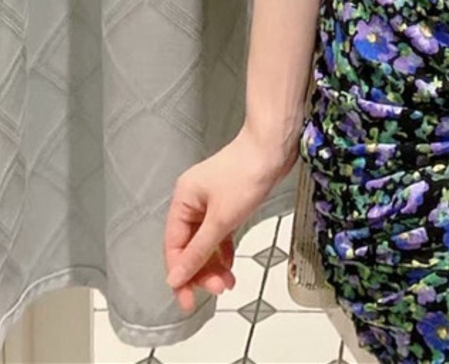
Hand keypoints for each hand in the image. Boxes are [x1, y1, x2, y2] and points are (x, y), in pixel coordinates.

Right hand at [162, 124, 295, 314]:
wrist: (274, 147)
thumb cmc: (246, 176)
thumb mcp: (221, 219)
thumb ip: (198, 252)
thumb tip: (175, 278)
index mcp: (183, 200)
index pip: (174, 245)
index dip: (180, 274)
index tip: (189, 301)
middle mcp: (193, 200)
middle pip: (189, 245)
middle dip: (201, 270)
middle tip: (218, 289)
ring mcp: (211, 201)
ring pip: (206, 240)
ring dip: (214, 263)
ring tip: (228, 283)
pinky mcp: (229, 201)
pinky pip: (219, 232)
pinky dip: (223, 248)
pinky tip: (229, 264)